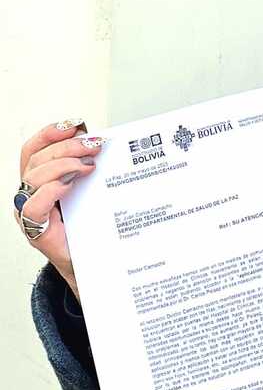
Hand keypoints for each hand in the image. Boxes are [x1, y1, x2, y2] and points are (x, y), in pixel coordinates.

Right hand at [16, 120, 105, 301]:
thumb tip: (105, 143)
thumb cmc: (92, 226)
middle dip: (67, 146)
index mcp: (39, 181)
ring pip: (33, 177)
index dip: (49, 133)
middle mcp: (29, 195)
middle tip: (94, 146)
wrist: (95, 264)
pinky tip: (70, 186)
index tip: (74, 124)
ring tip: (88, 166)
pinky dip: (51, 189)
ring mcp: (29, 214)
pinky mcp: (37, 232)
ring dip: (63, 164)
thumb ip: (89, 168)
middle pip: (36, 159)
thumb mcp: (91, 190)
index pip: (32, 150)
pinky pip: (34, 205)